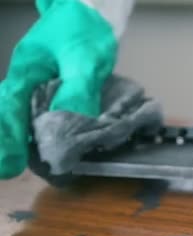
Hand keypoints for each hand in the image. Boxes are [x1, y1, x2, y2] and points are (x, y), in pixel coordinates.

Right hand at [0, 0, 117, 178]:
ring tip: (21, 166)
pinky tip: (48, 146)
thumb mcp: (83, 57)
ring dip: (23, 140)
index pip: (9, 109)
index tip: (9, 163)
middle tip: (8, 171)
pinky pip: (42, 113)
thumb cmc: (84, 30)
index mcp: (26, 72)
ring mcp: (39, 86)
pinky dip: (41, 131)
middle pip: (11, 116)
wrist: (93, 13)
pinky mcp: (55, 90)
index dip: (7, 136)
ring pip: (24, 116)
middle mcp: (27, 81)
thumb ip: (77, 87)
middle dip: (7, 143)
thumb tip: (69, 119)